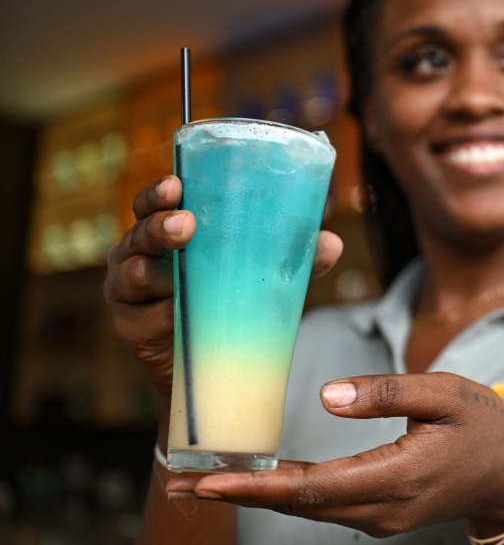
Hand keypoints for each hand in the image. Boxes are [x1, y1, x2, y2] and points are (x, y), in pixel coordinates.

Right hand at [103, 175, 343, 395]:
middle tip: (186, 224)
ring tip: (174, 273)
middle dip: (158, 225)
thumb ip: (291, 257)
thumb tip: (332, 243)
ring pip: (135, 272)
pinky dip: (159, 313)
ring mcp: (129, 289)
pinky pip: (140, 316)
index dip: (160, 192)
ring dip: (153, 269)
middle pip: (140, 230)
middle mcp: (140, 252)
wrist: (210, 360)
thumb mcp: (259, 274)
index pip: (156, 202)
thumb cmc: (229, 299)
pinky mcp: (130, 325)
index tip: (176, 183)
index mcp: (167, 229)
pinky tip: (173, 312)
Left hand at [164, 373, 503, 537]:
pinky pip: (322, 507)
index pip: (310, 487)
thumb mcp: (446, 394)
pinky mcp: (379, 513)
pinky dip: (283, 495)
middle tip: (176, 484)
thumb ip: (388, 393)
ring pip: (305, 509)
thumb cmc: (483, 426)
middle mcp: (380, 508)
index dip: (254, 486)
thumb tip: (326, 396)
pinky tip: (258, 482)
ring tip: (202, 483)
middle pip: (296, 505)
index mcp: (396, 477)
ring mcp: (379, 517)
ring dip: (254, 496)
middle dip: (235, 495)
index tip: (203, 483)